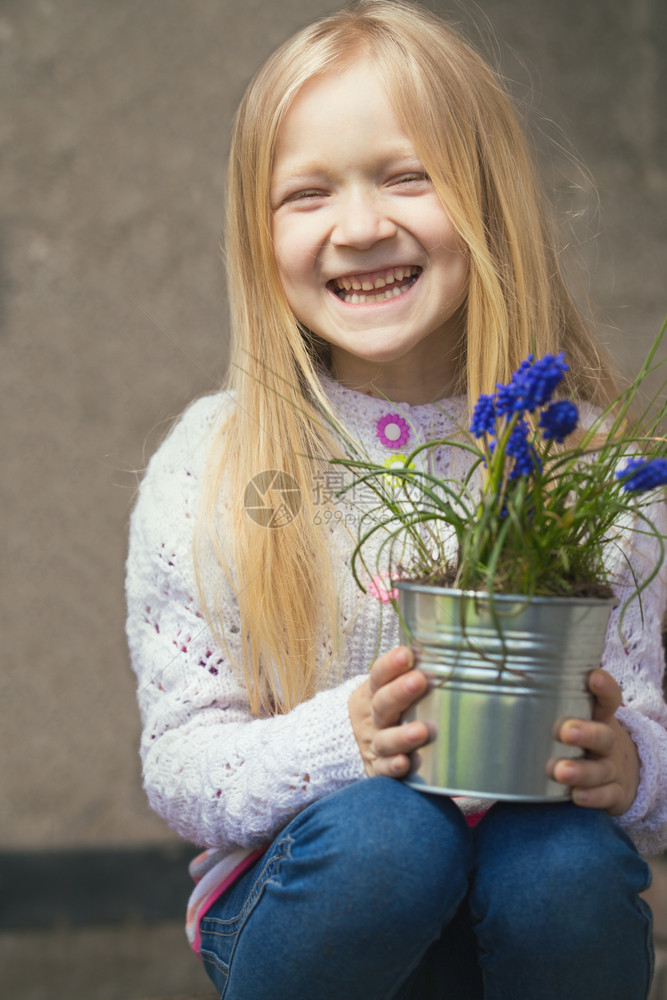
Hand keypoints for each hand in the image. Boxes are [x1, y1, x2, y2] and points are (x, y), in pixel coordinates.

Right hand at [348, 646, 429, 777]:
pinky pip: (382, 770)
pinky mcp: (376, 768)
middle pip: (383, 704)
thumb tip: (441, 642)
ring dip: (402, 736)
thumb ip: (407, 671)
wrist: (343, 740)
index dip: (391, 665)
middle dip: (400, 693)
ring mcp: (373, 743)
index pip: (379, 675)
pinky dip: (392, 767)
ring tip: (421, 731)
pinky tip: (404, 763)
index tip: (407, 654)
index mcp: (373, 693)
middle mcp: (373, 718)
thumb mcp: (384, 688)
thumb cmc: (380, 707)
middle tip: (418, 681)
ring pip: (385, 740)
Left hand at [553, 669, 639, 814]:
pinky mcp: (614, 793)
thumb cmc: (585, 740)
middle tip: (565, 731)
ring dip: (581, 770)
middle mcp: (608, 742)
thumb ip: (550, 704)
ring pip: (600, 769)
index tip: (593, 677)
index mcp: (599, 718)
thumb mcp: (580, 718)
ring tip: (561, 771)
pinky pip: (606, 796)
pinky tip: (576, 795)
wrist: (623, 774)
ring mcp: (612, 769)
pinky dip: (592, 796)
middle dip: (585, 733)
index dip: (603, 688)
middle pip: (602, 735)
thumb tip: (499, 686)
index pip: (607, 699)